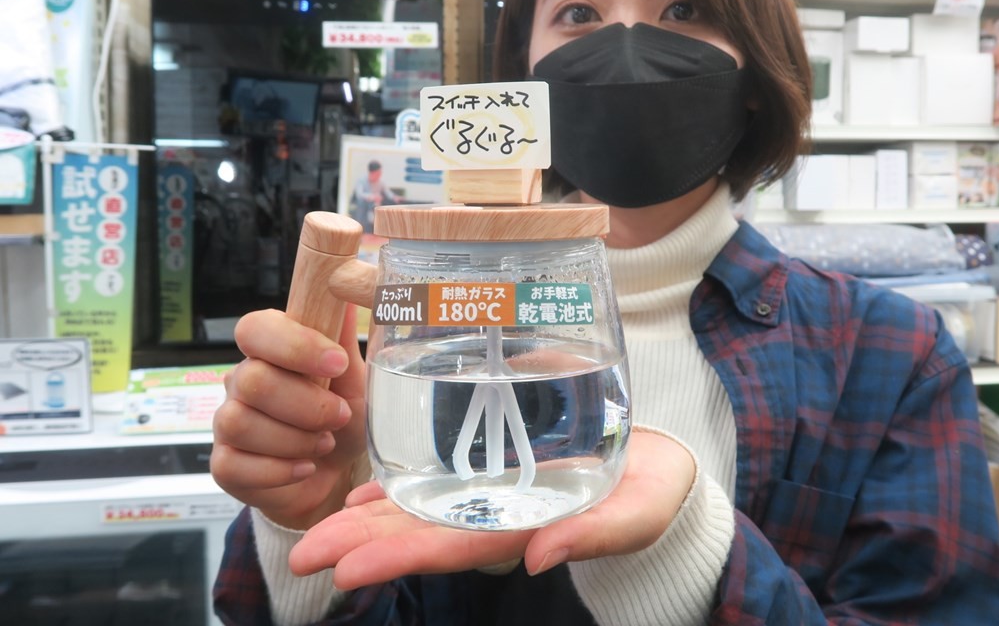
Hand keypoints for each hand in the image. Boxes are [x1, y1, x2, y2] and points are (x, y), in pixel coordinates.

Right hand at [210, 306, 366, 529]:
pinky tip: (304, 466)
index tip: (336, 364)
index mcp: (270, 350)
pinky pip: (236, 465)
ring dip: (295, 439)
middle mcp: (240, 381)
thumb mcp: (355, 378)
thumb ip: (344, 337)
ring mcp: (226, 423)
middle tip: (340, 416)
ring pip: (240, 423)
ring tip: (323, 443)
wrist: (336, 475)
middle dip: (307, 404)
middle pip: (252, 380)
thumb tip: (346, 283)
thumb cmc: (343, 419)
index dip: (294, 345)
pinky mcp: (223, 464)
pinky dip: (280, 470)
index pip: (255, 328)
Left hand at [289, 431, 695, 589]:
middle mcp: (499, 516)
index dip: (397, 559)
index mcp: (527, 531)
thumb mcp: (636, 514)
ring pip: (421, 507)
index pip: (451, 548)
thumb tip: (539, 557)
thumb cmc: (654, 491)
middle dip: (361, 544)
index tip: (343, 570)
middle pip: (421, 533)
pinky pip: (440, 477)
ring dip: (368, 519)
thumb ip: (593, 533)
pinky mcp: (500, 466)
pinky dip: (402, 484)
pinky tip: (366, 488)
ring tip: (317, 529)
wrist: (661, 463)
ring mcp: (495, 493)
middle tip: (303, 554)